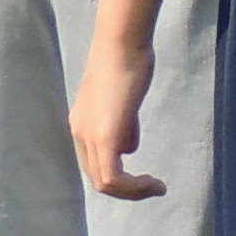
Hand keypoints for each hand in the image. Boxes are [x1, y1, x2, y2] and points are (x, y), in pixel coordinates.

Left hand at [73, 35, 159, 199]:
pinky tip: (153, 184)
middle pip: (97, 178)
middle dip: (126, 189)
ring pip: (104, 183)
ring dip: (132, 191)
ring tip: (155, 187)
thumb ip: (124, 125)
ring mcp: (90, 137)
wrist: (122, 43)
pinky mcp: (105, 136)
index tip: (144, 175)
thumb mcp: (124, 99)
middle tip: (152, 187)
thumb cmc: (127, 61)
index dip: (119, 176)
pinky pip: (113, 177)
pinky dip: (133, 187)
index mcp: (82, 126)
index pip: (95, 163)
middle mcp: (80, 135)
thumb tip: (129, 149)